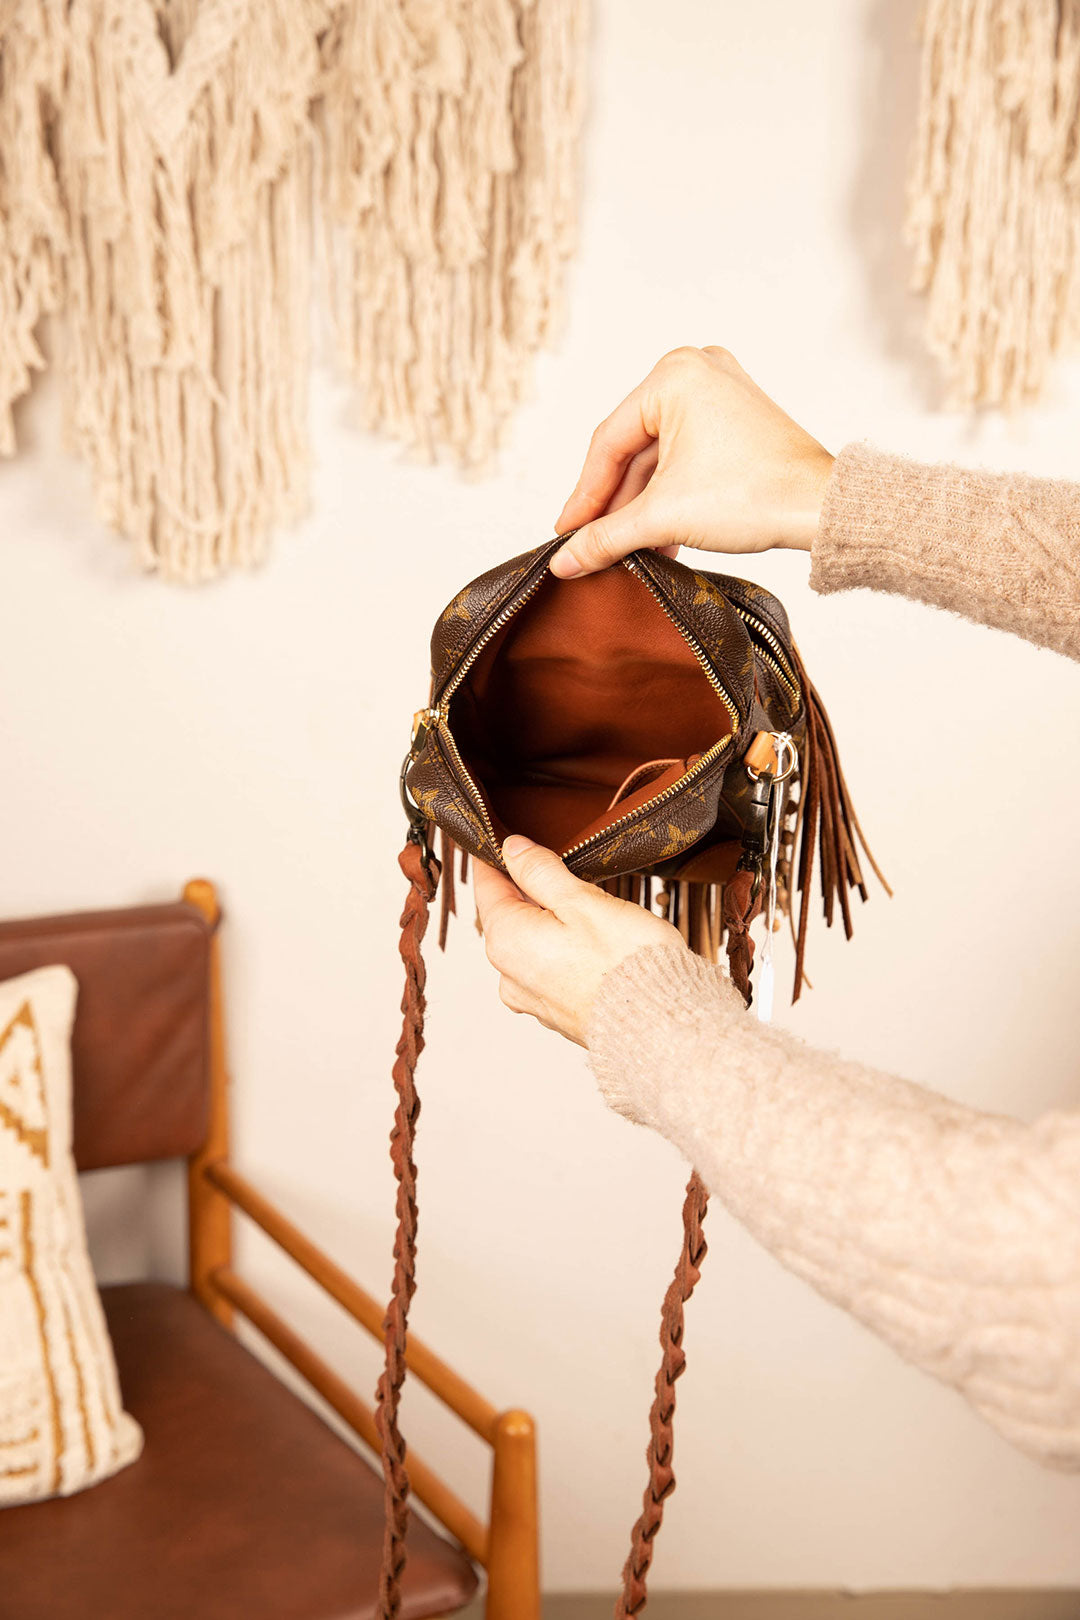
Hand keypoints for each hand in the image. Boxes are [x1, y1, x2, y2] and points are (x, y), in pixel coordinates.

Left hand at [473, 835, 684, 1045]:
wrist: (660, 1027)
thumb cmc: (626, 963)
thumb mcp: (581, 900)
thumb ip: (540, 872)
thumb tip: (512, 849)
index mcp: (506, 940)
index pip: (487, 886)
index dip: (496, 858)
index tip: (503, 838)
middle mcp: (509, 974)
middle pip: (507, 916)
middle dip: (526, 889)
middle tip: (552, 862)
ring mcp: (532, 998)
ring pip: (529, 944)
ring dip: (546, 921)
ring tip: (579, 903)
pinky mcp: (557, 1013)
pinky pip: (549, 969)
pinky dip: (561, 950)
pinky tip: (590, 942)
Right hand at [552, 345, 833, 577]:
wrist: (822, 508)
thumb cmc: (755, 495)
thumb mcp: (663, 517)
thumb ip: (605, 537)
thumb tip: (564, 561)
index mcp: (673, 375)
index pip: (608, 443)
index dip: (583, 497)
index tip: (565, 534)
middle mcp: (695, 369)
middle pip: (633, 449)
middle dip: (616, 504)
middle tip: (593, 546)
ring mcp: (719, 390)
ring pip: (659, 457)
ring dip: (642, 506)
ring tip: (627, 551)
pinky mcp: (737, 415)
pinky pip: (686, 455)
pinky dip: (670, 494)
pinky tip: (658, 537)